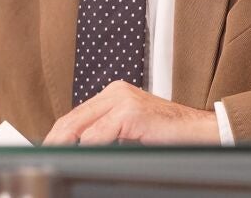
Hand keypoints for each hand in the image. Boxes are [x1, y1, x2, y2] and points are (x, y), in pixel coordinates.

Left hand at [44, 81, 218, 144]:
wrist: (206, 132)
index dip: (59, 134)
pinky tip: (79, 157)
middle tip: (44, 155)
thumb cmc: (172, 136)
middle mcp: (115, 92)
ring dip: (66, 145)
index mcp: (114, 94)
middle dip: (56, 139)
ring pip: (81, 125)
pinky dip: (86, 148)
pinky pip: (99, 134)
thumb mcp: (132, 131)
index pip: (76, 114)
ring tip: (55, 158)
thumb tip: (81, 147)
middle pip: (73, 118)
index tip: (48, 148)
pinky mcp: (131, 113)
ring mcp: (122, 100)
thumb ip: (108, 131)